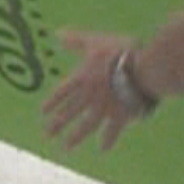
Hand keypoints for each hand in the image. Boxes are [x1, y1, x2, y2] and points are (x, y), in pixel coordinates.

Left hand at [42, 29, 141, 151]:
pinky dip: (107, 140)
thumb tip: (57, 35)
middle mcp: (89, 97)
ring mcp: (103, 109)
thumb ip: (76, 41)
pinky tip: (103, 149)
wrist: (140, 70)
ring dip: (75, 137)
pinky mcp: (120, 117)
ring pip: (85, 126)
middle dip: (57, 125)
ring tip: (66, 147)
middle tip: (47, 135)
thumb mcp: (94, 42)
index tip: (43, 113)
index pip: (62, 92)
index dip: (52, 102)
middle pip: (69, 113)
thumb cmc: (119, 52)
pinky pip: (111, 131)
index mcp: (82, 78)